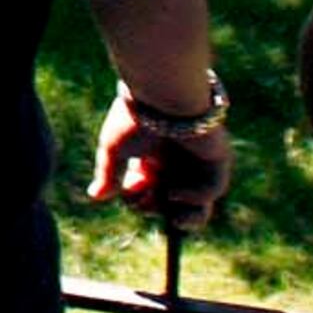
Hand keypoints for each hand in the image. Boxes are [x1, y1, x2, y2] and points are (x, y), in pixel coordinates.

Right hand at [89, 84, 231, 231]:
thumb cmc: (135, 117)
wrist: (161, 94)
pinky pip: (212, 188)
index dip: (138, 199)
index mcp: (153, 157)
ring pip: (200, 202)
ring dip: (187, 216)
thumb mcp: (114, 148)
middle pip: (174, 202)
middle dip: (158, 209)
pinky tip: (175, 191)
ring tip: (175, 218)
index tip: (127, 191)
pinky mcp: (217, 159)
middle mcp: (177, 162)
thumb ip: (108, 174)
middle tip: (146, 204)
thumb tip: (95, 196)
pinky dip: (194, 196)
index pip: (149, 190)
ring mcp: (198, 162)